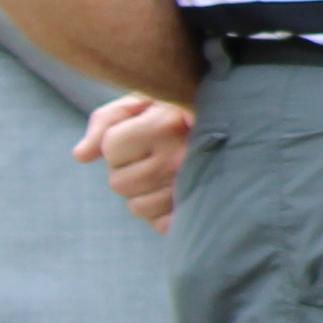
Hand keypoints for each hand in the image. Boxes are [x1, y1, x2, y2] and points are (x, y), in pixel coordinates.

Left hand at [76, 95, 191, 232]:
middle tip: (157, 153)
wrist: (241, 122)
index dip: (121, 140)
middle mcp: (180, 155)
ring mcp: (193, 186)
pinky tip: (178, 192)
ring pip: (137, 207)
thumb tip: (80, 156)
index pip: (110, 147)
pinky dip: (165, 213)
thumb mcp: (149, 98)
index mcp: (165, 122)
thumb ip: (109, 120)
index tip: (146, 130)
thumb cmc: (187, 107)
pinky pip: (161, 224)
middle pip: (118, 182)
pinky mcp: (202, 210)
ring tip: (170, 172)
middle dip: (130, 169)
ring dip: (146, 192)